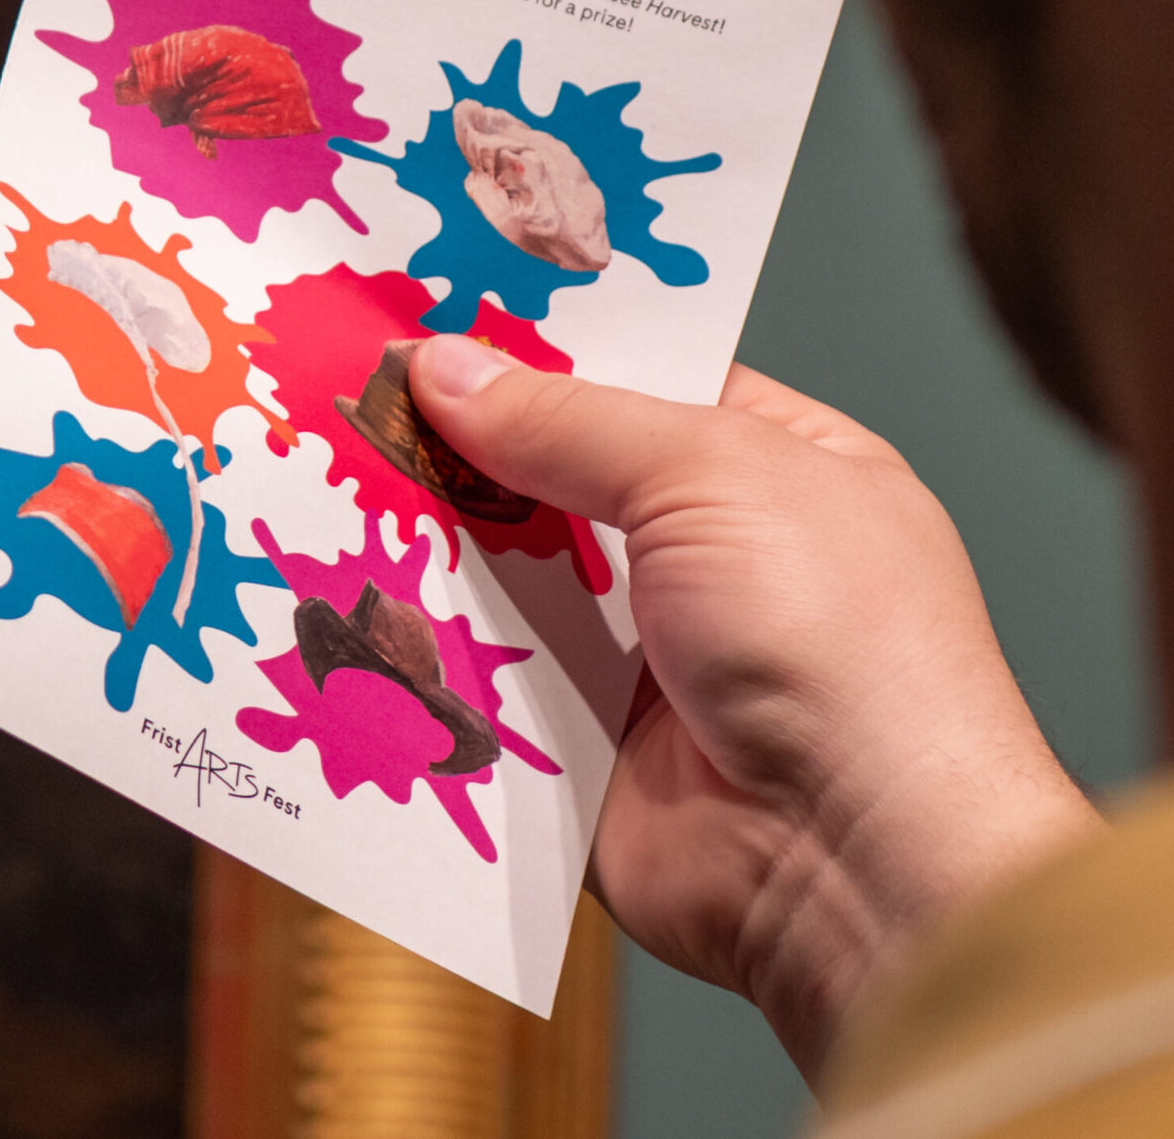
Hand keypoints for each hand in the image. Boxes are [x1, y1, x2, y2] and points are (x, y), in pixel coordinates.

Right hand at [409, 342, 1099, 1077]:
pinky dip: (427, 645)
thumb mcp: (707, 473)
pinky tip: (338, 588)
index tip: (428, 303)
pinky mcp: (585, 743)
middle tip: (344, 380)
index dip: (542, 344)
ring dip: (431, 540)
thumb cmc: (834, 639)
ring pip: (509, 574)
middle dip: (464, 441)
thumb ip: (566, 419)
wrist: (857, 869)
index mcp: (777, 463)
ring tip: (317, 470)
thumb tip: (442, 365)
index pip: (641, 376)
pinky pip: (486, 678)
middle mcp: (711, 554)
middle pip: (558, 473)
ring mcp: (647, 653)